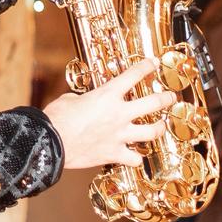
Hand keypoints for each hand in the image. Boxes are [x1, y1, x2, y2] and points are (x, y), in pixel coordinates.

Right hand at [42, 58, 174, 169]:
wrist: (50, 143)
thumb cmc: (56, 119)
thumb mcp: (69, 99)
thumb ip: (84, 99)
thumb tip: (84, 101)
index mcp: (107, 95)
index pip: (133, 75)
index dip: (146, 67)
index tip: (154, 63)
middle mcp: (119, 113)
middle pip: (153, 103)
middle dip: (166, 98)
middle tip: (171, 96)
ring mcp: (120, 135)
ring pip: (152, 131)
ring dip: (160, 128)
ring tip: (162, 125)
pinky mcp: (114, 153)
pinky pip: (134, 158)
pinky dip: (136, 157)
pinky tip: (135, 156)